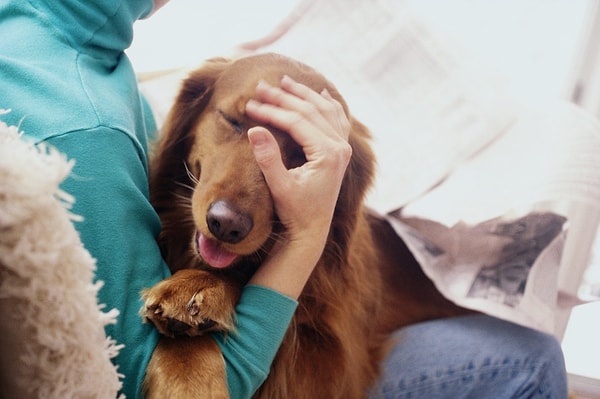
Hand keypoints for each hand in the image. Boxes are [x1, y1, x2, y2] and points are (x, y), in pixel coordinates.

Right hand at [244, 75, 351, 297]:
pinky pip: (338, 120)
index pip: (297, 122)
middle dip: (283, 97)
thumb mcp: (279, 187)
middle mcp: (340, 148)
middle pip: (310, 111)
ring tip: (285, 81)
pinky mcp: (340, 152)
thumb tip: (254, 129)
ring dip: (305, 94)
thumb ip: (268, 158)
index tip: (250, 105)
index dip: (271, 111)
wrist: (311, 229)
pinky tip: (322, 93)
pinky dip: (329, 104)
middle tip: (260, 86)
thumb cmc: (295, 211)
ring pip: (326, 110)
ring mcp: (343, 148)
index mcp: (328, 154)